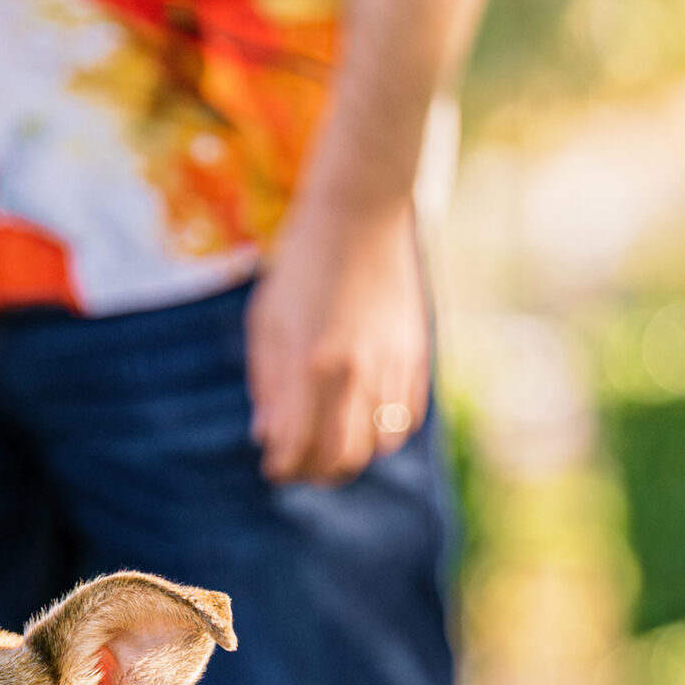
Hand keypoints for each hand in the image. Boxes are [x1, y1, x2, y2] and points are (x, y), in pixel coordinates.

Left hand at [246, 197, 430, 486]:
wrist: (360, 212)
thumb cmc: (303, 265)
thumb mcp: (268, 323)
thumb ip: (268, 385)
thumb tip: (268, 437)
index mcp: (312, 365)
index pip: (298, 447)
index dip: (283, 468)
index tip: (273, 468)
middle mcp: (357, 372)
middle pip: (341, 458)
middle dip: (315, 472)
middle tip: (299, 465)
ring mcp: (392, 364)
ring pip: (377, 446)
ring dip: (351, 456)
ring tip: (330, 446)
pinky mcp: (417, 355)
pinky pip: (406, 419)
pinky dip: (384, 433)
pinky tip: (364, 422)